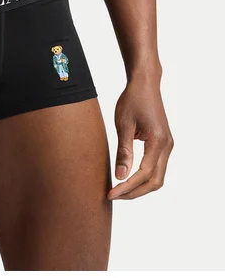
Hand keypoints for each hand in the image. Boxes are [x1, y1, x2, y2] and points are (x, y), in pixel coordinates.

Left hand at [107, 77, 173, 199]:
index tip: (111, 193)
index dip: (127, 187)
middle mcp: (167, 146)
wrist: (145, 83)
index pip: (144, 174)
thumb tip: (120, 176)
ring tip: (120, 190)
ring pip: (158, 176)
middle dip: (135, 192)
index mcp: (158, 141)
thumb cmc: (132, 100)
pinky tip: (128, 177)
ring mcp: (167, 145)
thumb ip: (124, 151)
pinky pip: (156, 167)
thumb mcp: (124, 124)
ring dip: (140, 187)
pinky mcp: (163, 143)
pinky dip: (144, 177)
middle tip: (114, 195)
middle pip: (155, 181)